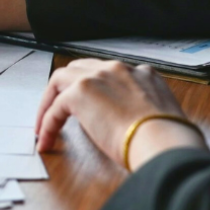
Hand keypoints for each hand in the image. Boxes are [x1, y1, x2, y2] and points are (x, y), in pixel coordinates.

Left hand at [35, 59, 206, 168]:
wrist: (163, 140)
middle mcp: (118, 69)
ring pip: (60, 80)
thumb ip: (143, 109)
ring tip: (43, 124)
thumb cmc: (167, 139)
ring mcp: (97, 77)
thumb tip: (131, 124)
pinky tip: (45, 140)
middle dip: (65, 88)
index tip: (88, 105)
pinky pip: (54, 108)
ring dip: (49, 102)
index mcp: (142, 74)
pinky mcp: (80, 93)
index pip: (108, 74)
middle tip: (57, 109)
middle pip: (79, 69)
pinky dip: (47, 124)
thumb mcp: (159, 115)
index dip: (93, 88)